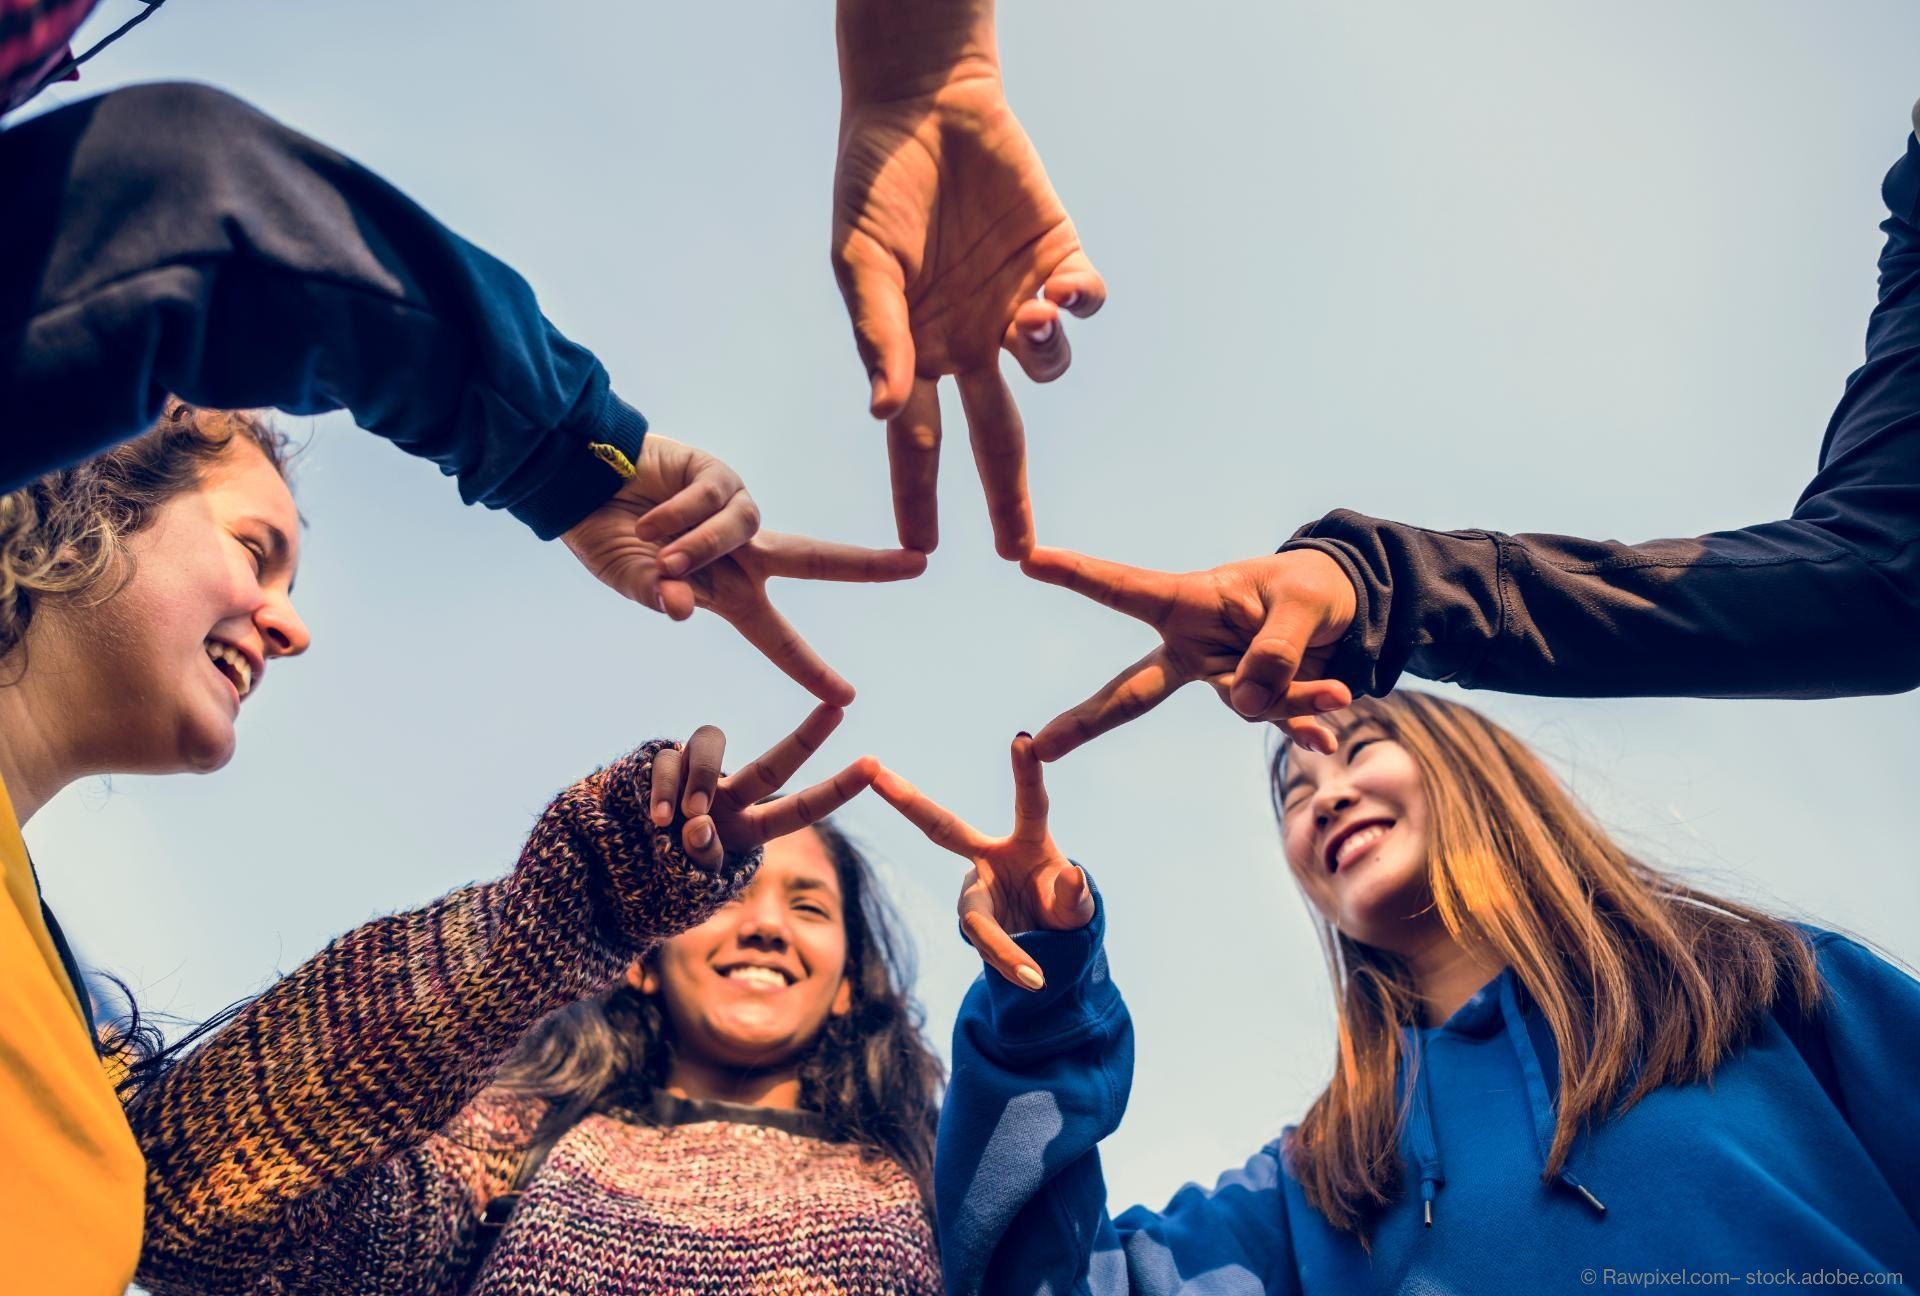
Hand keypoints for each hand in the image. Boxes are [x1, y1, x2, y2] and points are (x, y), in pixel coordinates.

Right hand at [563, 433, 925, 703]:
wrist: (578, 482)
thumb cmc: (607, 539)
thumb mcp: (632, 580)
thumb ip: (658, 597)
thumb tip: (684, 610)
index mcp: (728, 594)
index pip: (778, 637)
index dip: (810, 667)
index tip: (848, 696)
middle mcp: (744, 552)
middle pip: (817, 559)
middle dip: (867, 564)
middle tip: (919, 564)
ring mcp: (734, 510)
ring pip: (742, 531)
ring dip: (698, 544)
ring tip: (651, 546)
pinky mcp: (718, 472)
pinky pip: (714, 498)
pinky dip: (680, 514)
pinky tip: (648, 515)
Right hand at [649, 705, 877, 869]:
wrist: (608, 866)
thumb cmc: (656, 879)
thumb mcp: (689, 882)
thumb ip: (701, 858)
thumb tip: (698, 825)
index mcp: (749, 829)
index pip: (799, 809)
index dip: (837, 789)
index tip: (875, 765)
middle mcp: (729, 796)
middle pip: (773, 764)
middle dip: (808, 737)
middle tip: (838, 710)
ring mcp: (695, 776)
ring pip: (713, 745)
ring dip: (701, 781)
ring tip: (677, 822)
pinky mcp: (659, 763)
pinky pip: (668, 759)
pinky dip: (666, 788)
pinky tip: (657, 818)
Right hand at [833, 16, 1103, 558]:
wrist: (922, 106)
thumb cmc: (875, 185)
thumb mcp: (862, 265)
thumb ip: (878, 338)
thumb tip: (881, 413)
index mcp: (915, 352)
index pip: (916, 441)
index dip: (920, 495)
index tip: (923, 549)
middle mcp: (970, 342)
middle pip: (996, 436)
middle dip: (1008, 496)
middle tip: (1017, 551)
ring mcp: (1015, 305)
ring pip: (1047, 365)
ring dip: (1044, 355)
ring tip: (1026, 321)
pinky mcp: (1057, 260)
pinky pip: (1081, 303)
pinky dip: (1079, 305)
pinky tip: (1062, 292)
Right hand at [872, 734, 1093, 990]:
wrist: (1048, 942)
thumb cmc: (1065, 909)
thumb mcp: (1080, 907)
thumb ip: (1076, 895)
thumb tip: (1074, 876)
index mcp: (1028, 840)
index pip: (1029, 802)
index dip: (1026, 772)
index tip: (1025, 738)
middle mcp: (989, 857)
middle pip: (941, 827)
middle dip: (906, 799)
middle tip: (874, 771)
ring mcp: (975, 889)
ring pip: (976, 918)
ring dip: (1004, 946)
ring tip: (1035, 977)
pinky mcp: (973, 919)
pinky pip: (987, 945)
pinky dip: (1011, 963)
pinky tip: (1032, 980)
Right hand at [1020, 546, 1360, 760]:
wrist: (1348, 609)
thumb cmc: (1313, 588)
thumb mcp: (1303, 604)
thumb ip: (1276, 652)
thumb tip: (1244, 704)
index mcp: (1192, 601)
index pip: (1126, 590)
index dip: (1077, 575)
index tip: (1027, 558)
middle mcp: (1194, 645)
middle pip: (1132, 689)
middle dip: (1086, 719)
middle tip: (1041, 745)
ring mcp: (1221, 676)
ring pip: (1243, 704)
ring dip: (1294, 698)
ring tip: (1338, 689)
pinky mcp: (1255, 698)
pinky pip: (1272, 720)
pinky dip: (1302, 724)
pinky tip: (1323, 740)